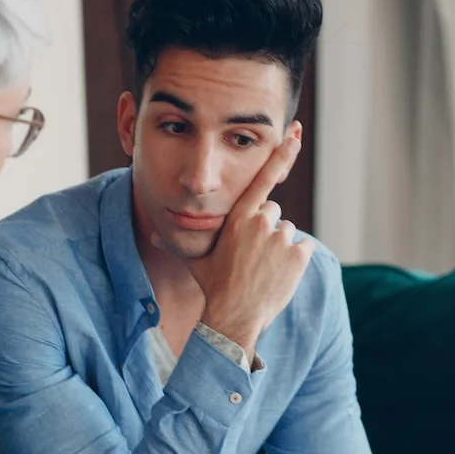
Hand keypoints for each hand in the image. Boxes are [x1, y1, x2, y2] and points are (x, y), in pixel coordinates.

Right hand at [185, 125, 314, 360]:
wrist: (233, 318)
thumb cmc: (213, 289)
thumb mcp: (194, 262)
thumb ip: (177, 243)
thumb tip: (150, 236)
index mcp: (238, 218)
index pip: (262, 179)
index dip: (280, 155)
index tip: (294, 135)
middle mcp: (260, 223)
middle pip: (273, 213)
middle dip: (267, 230)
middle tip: (254, 256)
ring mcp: (281, 239)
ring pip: (288, 233)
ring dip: (281, 248)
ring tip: (265, 269)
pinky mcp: (298, 256)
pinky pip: (304, 250)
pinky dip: (296, 262)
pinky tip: (280, 276)